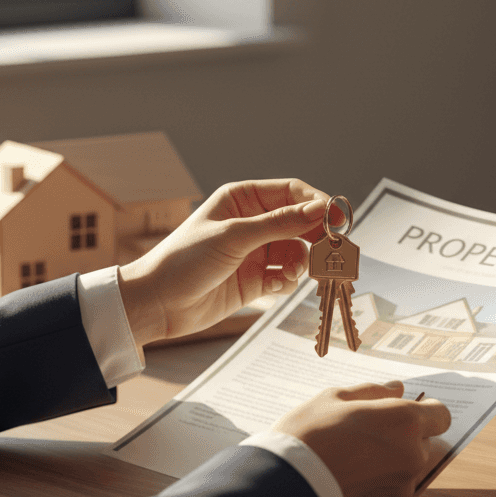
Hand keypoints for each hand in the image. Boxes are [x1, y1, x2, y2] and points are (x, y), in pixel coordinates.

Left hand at [116, 179, 330, 344]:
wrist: (157, 304)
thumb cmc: (184, 261)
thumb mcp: (233, 236)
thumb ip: (279, 224)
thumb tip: (319, 210)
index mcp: (242, 199)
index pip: (292, 192)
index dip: (317, 203)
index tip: (337, 219)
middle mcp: (251, 223)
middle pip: (299, 223)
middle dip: (315, 237)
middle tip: (331, 252)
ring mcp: (254, 253)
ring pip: (296, 252)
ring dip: (301, 264)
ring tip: (291, 275)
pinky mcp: (255, 281)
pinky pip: (285, 277)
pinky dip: (285, 282)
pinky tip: (271, 288)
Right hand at [273, 381, 452, 496]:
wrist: (282, 489)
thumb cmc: (306, 435)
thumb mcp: (333, 399)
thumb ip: (372, 393)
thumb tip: (397, 388)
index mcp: (404, 421)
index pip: (441, 415)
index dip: (424, 412)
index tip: (403, 412)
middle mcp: (412, 456)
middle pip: (424, 444)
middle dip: (403, 439)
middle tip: (366, 436)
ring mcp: (402, 489)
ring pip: (407, 471)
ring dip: (390, 465)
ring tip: (351, 462)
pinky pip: (390, 495)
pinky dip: (376, 489)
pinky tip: (347, 483)